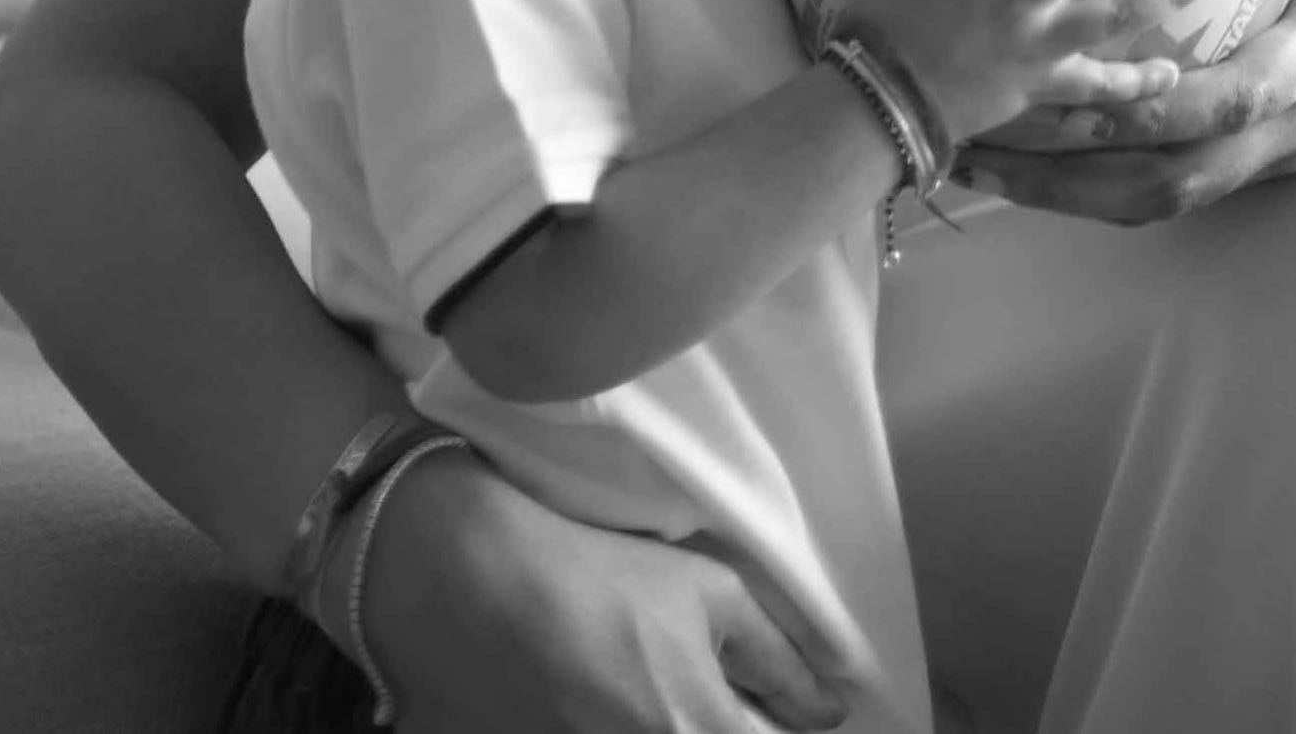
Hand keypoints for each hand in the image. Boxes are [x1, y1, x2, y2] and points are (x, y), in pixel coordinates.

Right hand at [363, 448, 849, 731]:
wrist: (465, 582)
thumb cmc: (597, 577)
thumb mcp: (712, 593)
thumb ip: (783, 660)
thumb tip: (829, 711)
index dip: (787, 728)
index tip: (780, 712)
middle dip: (729, 721)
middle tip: (719, 692)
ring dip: (673, 725)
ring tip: (646, 688)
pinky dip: (612, 726)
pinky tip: (601, 701)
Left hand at [958, 0, 1295, 226]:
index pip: (1251, 87)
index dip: (1172, 96)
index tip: (1095, 86)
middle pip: (1186, 169)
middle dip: (1086, 164)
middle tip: (988, 135)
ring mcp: (1281, 150)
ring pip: (1171, 196)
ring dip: (1078, 193)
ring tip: (982, 169)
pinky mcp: (1266, 161)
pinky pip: (1178, 188)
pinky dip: (1104, 188)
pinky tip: (1036, 169)